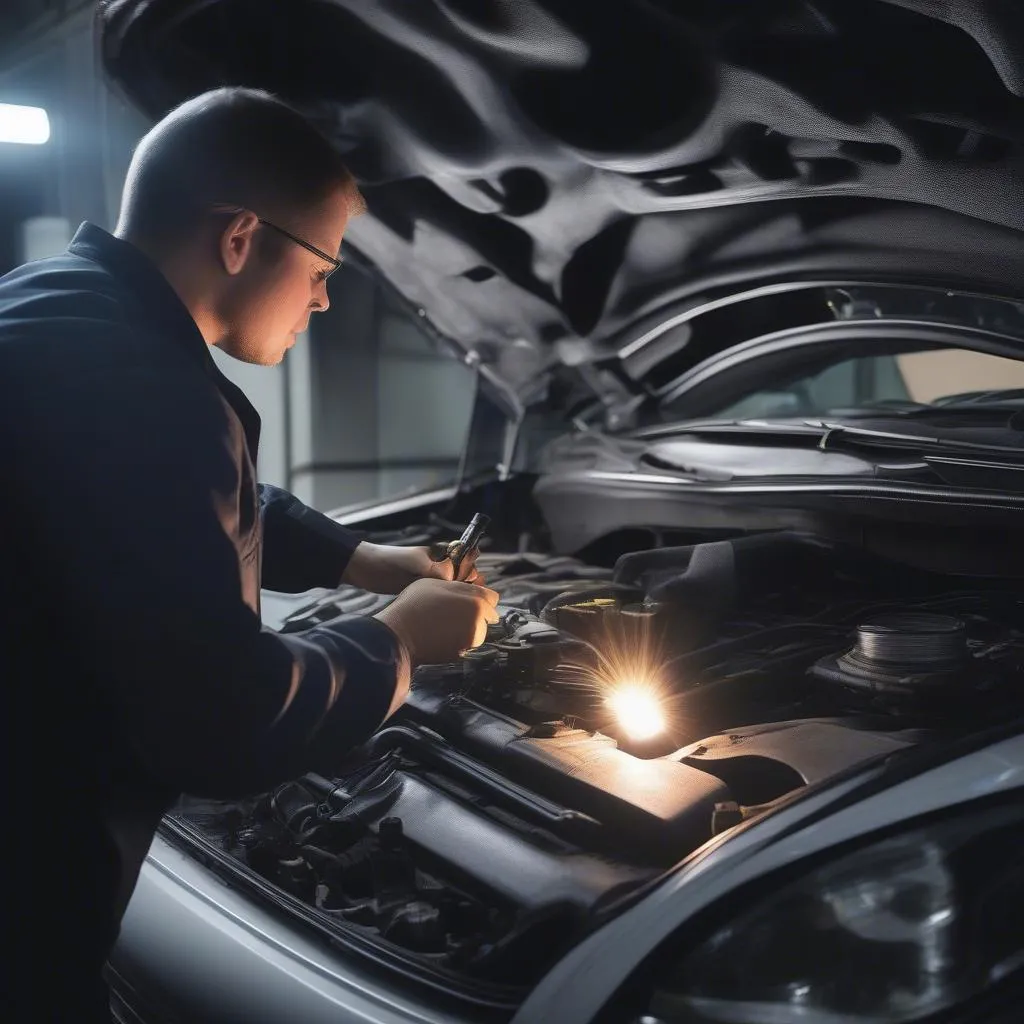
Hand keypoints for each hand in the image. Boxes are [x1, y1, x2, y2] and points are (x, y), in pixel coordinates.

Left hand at [342, 541, 483, 593]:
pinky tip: (448, 611)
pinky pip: (442, 596)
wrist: (368, 570)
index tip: (466, 577)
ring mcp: (434, 579)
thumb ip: (435, 570)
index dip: (470, 566)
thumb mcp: (414, 562)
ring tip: (457, 604)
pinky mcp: (426, 591)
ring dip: (459, 595)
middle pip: (466, 574)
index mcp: (442, 552)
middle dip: (469, 583)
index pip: (467, 556)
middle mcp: (441, 564)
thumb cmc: (391, 559)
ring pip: (455, 587)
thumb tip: (451, 580)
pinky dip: (447, 603)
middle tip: (462, 593)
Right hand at [373, 577, 499, 665]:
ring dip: (469, 627)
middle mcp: (479, 621)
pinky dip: (459, 641)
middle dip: (476, 613)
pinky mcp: (462, 653)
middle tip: (454, 612)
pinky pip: (466, 644)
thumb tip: (472, 589)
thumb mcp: (436, 583)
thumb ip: (460, 586)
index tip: (470, 598)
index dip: (480, 596)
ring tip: (445, 624)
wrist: (400, 635)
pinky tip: (442, 635)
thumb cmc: (414, 605)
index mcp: (476, 601)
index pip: (492, 598)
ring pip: (478, 630)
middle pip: (487, 615)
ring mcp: (471, 639)